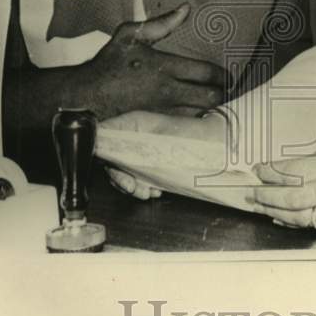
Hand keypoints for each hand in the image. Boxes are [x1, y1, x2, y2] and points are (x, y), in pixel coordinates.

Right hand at [83, 5, 225, 116]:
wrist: (88, 93)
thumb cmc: (110, 62)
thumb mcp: (130, 34)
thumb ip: (161, 24)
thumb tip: (185, 8)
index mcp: (164, 67)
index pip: (205, 73)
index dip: (223, 75)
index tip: (230, 74)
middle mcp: (167, 90)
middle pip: (209, 97)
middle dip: (223, 93)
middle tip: (229, 88)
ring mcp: (163, 108)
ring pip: (200, 112)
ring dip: (212, 106)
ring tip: (218, 97)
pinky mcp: (157, 120)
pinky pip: (185, 121)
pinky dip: (197, 115)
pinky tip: (199, 109)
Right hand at [99, 110, 228, 200]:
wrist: (216, 146)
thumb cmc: (191, 137)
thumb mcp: (156, 138)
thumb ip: (126, 143)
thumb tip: (99, 146)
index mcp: (131, 123)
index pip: (103, 138)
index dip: (105, 158)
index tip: (117, 172)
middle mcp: (134, 134)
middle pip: (112, 159)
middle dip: (121, 178)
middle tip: (134, 188)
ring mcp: (141, 149)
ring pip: (123, 171)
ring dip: (132, 185)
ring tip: (146, 192)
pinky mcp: (150, 162)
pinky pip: (137, 176)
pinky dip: (141, 187)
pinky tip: (153, 191)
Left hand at [248, 134, 315, 229]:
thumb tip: (286, 170)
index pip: (296, 170)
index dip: (272, 170)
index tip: (258, 168)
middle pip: (294, 197)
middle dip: (267, 195)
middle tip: (251, 190)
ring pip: (303, 217)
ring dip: (276, 212)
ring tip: (260, 204)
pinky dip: (296, 222)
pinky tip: (282, 217)